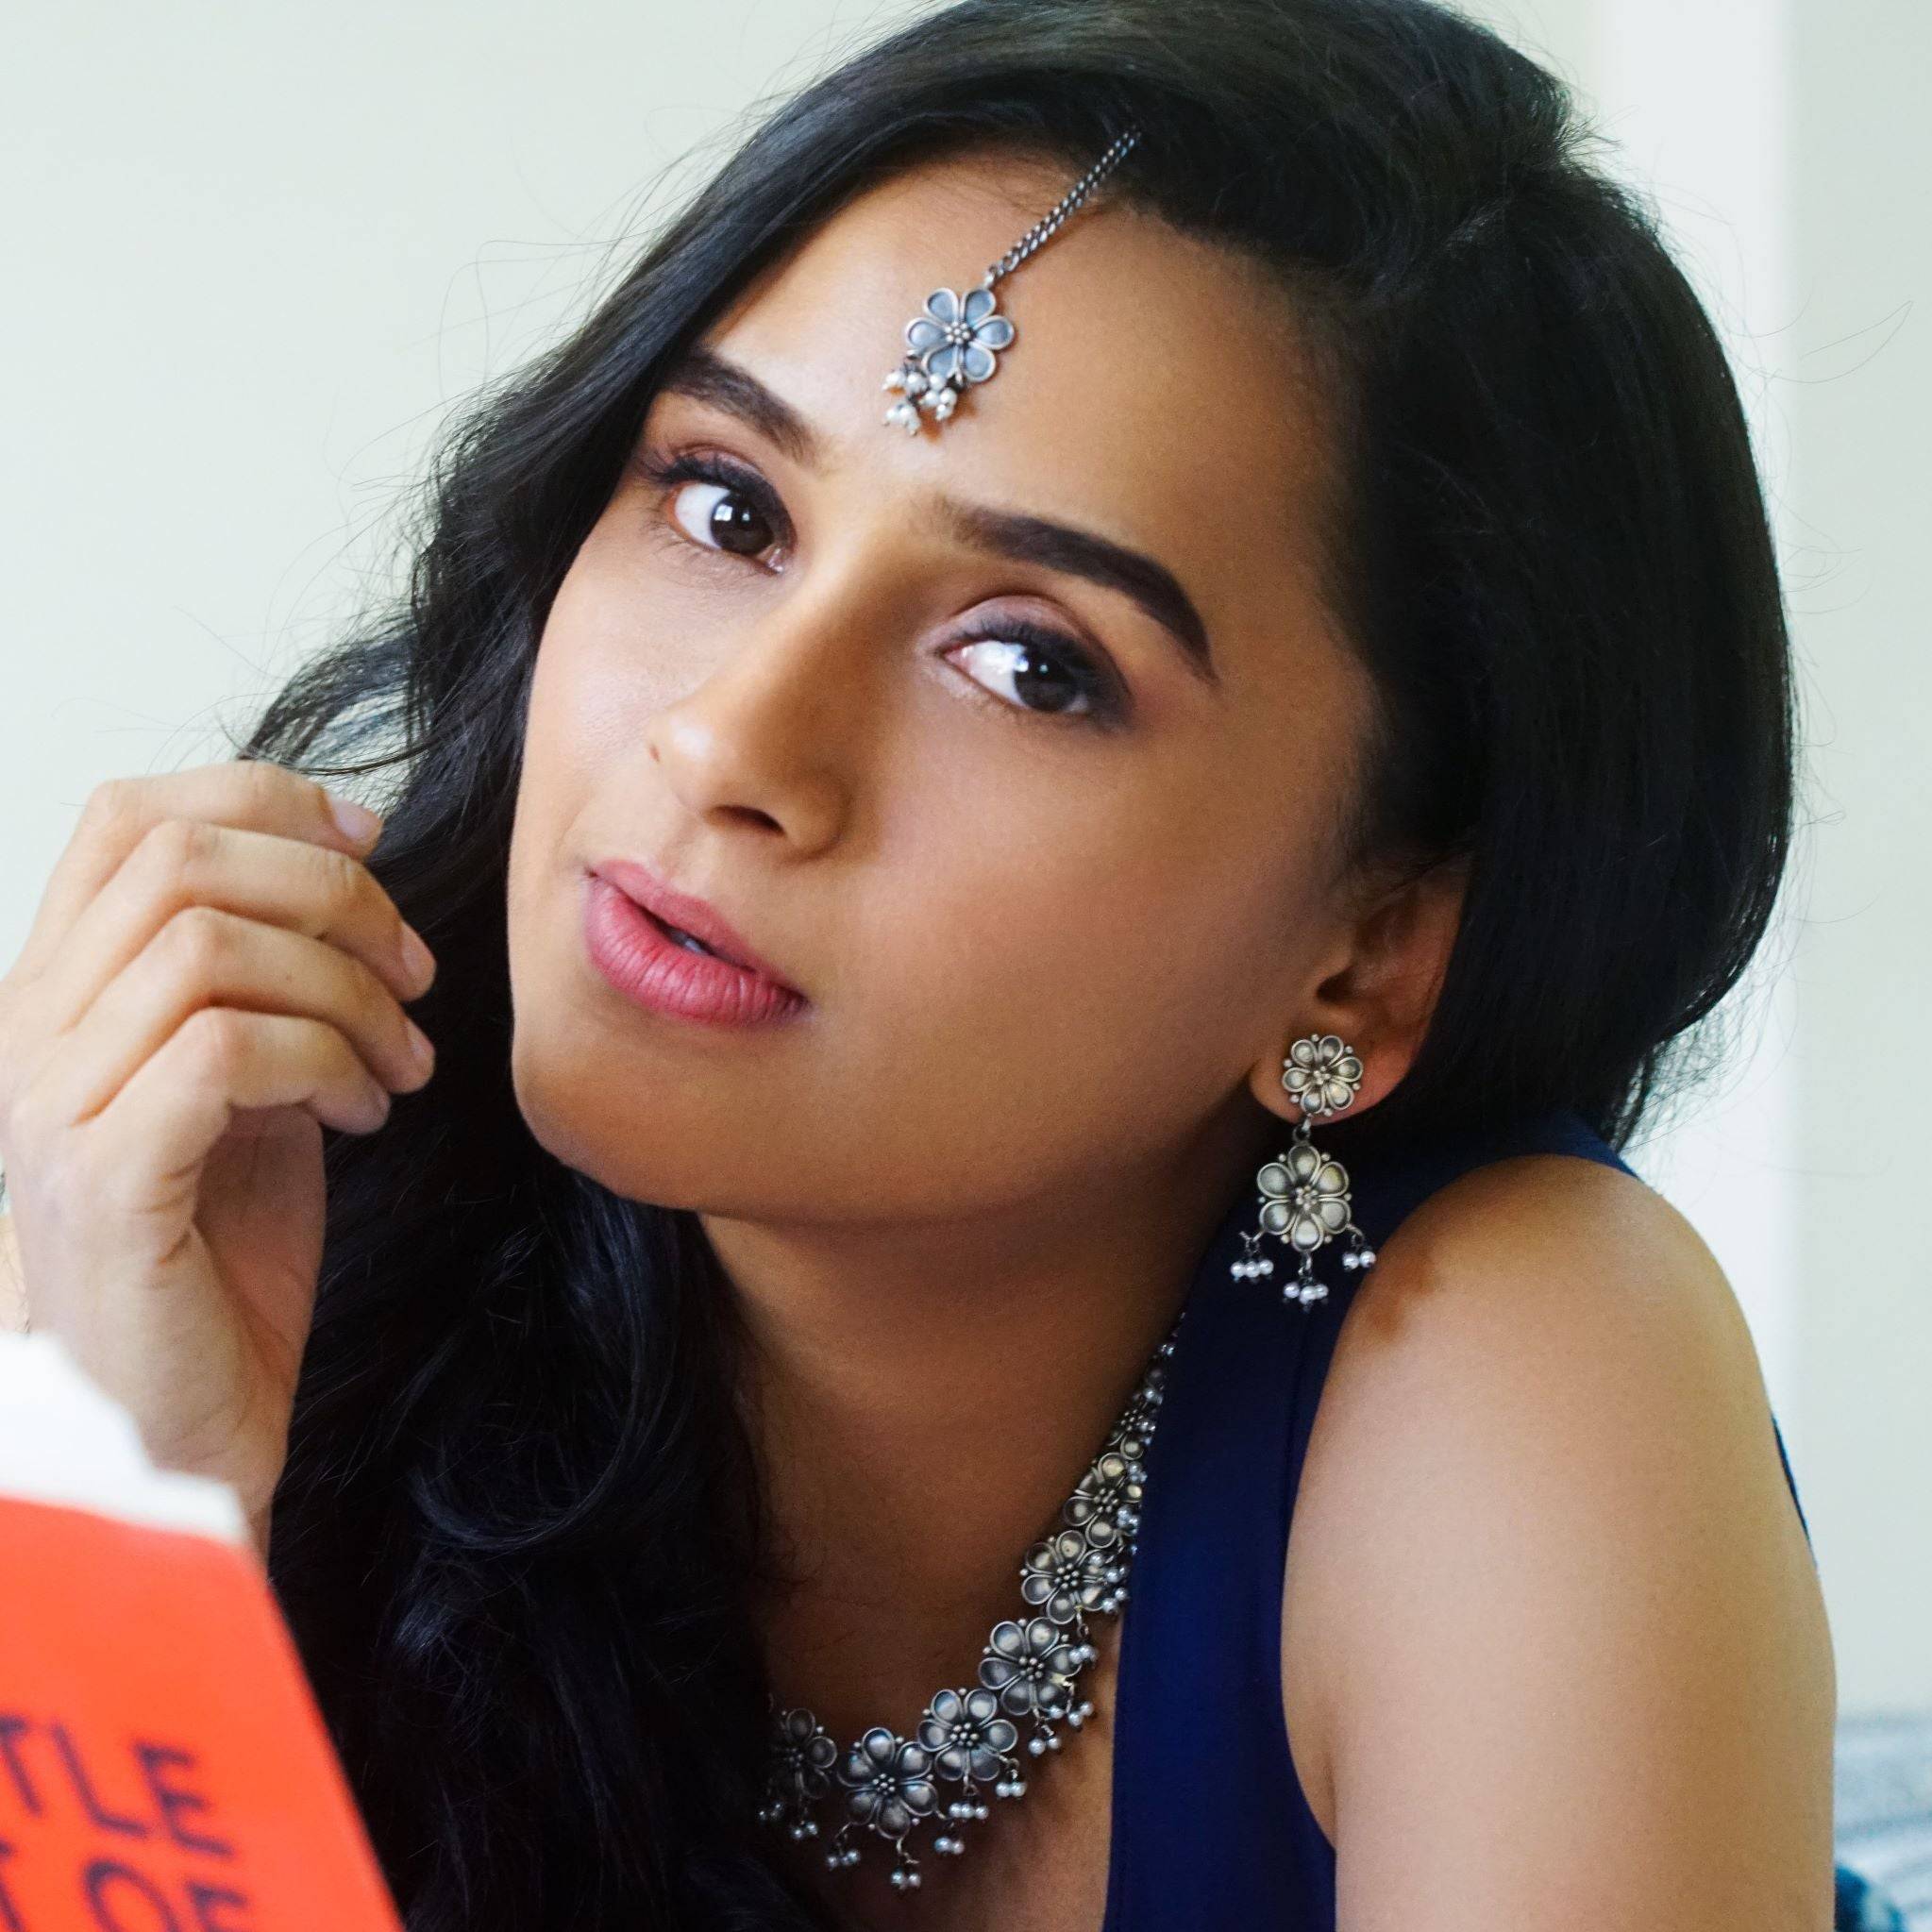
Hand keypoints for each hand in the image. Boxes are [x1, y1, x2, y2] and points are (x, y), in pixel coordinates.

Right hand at [0, 760, 436, 1551]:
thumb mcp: (250, 1084)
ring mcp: (53, 1103)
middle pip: (181, 862)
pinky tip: (363, 1116)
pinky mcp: (106, 1175)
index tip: (369, 838)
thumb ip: (268, 978)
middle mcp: (31, 1031)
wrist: (181, 1422)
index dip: (261, 797)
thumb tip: (351, 856)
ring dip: (347, 991)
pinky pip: (224, 1051)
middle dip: (334, 894)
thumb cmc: (220, 1253)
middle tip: (414, 973)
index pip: (127, 818)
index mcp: (61, 993)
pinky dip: (325, 1063)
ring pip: (208, 949)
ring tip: (402, 1063)